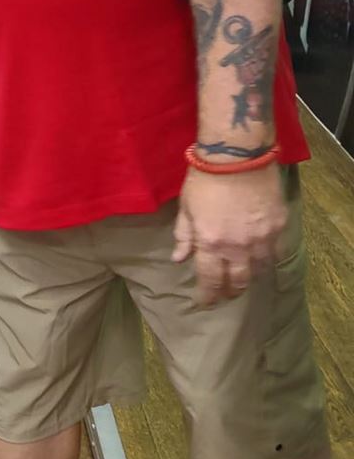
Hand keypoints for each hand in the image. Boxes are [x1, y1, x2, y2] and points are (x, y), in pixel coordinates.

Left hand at [173, 163, 286, 304]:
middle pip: (237, 281)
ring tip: (243, 276)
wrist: (237, 155)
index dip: (208, 296)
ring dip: (249, 276)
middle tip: (225, 294)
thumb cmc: (204, 178)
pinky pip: (275, 251)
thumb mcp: (186, 207)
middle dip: (230, 292)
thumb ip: (184, 236)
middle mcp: (237, 247)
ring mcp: (261, 238)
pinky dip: (267, 258)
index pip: (209, 280)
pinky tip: (261, 257)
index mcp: (210, 243)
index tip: (205, 303)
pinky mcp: (279, 226)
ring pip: (259, 270)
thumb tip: (179, 259)